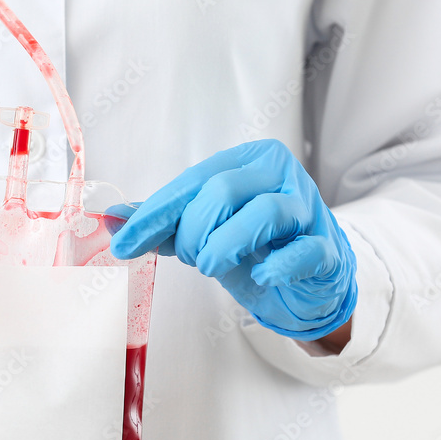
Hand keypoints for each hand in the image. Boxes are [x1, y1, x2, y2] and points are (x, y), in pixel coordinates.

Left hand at [110, 139, 356, 340]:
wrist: (308, 277)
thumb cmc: (253, 244)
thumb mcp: (204, 229)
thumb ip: (163, 222)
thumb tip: (113, 218)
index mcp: (246, 161)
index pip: (191, 183)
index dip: (153, 215)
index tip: (122, 243)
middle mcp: (279, 175)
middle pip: (222, 192)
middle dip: (193, 232)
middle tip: (189, 258)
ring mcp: (307, 208)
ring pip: (264, 212)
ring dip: (224, 246)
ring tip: (209, 267)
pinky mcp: (327, 246)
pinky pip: (304, 250)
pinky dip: (278, 265)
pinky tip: (261, 276)